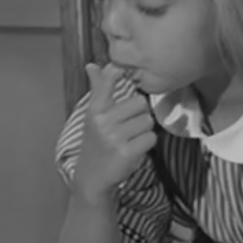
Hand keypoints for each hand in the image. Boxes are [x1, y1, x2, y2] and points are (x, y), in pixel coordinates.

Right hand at [73, 63, 156, 198]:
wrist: (92, 178)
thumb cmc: (96, 143)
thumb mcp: (93, 116)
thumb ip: (98, 89)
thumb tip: (92, 65)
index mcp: (95, 110)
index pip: (106, 84)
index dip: (116, 74)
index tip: (120, 69)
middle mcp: (103, 122)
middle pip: (140, 103)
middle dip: (140, 114)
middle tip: (128, 126)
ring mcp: (114, 138)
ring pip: (147, 121)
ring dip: (144, 131)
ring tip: (130, 139)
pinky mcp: (126, 152)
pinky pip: (151, 138)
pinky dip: (147, 144)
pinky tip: (134, 149)